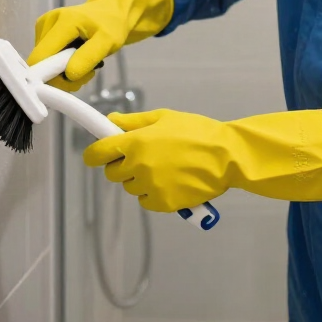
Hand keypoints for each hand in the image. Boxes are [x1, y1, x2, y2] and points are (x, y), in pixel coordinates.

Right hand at [27, 0, 172, 91]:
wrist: (111, 12)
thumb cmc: (112, 25)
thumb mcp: (108, 42)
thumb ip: (88, 57)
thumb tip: (67, 75)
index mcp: (63, 21)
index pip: (40, 56)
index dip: (49, 75)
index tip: (72, 81)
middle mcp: (47, 22)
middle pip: (40, 63)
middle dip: (62, 76)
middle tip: (87, 74)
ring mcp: (44, 27)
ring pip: (44, 64)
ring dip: (65, 73)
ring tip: (86, 66)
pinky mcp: (44, 33)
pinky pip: (48, 59)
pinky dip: (63, 66)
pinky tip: (78, 60)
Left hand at [85, 109, 233, 211]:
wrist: (227, 156)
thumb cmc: (198, 133)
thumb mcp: (164, 118)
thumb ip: (133, 122)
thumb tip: (110, 121)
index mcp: (136, 142)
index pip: (97, 153)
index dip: (94, 154)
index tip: (96, 155)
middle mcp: (138, 166)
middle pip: (112, 173)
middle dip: (122, 165)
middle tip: (142, 157)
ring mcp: (150, 186)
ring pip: (130, 187)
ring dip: (139, 180)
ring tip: (163, 168)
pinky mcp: (163, 203)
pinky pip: (145, 201)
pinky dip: (153, 194)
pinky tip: (170, 182)